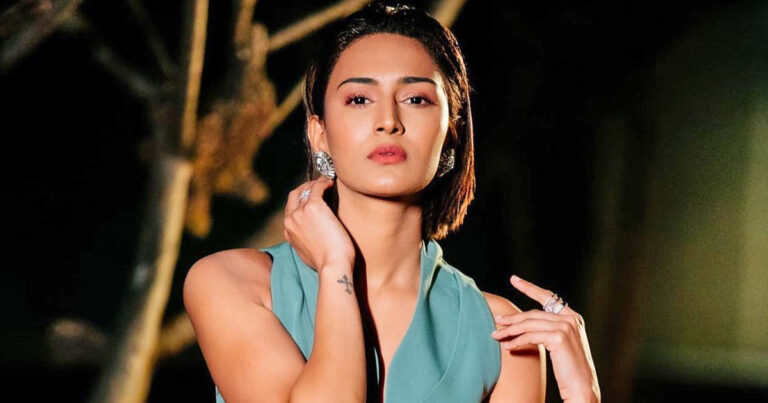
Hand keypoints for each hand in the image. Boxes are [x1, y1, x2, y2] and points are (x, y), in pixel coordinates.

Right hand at [283, 177, 354, 273]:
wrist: (332, 266)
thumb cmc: (327, 264)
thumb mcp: (309, 254)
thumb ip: (306, 242)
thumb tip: (315, 237)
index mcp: (289, 232)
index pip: (291, 211)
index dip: (301, 203)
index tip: (311, 198)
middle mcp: (291, 220)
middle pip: (293, 196)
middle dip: (304, 188)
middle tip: (316, 185)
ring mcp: (300, 213)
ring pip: (304, 190)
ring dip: (315, 183)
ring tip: (326, 182)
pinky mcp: (314, 207)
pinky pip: (317, 188)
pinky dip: (323, 182)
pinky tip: (331, 182)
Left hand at [491, 275, 600, 402]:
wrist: (582, 387)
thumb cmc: (569, 369)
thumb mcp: (560, 343)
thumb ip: (548, 329)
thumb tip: (522, 322)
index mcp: (573, 316)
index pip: (548, 297)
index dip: (529, 288)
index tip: (514, 279)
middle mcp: (570, 318)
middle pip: (533, 314)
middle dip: (513, 318)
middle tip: (497, 321)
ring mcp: (566, 326)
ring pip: (529, 324)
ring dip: (510, 330)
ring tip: (496, 335)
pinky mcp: (559, 337)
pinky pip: (530, 336)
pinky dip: (516, 341)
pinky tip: (507, 346)